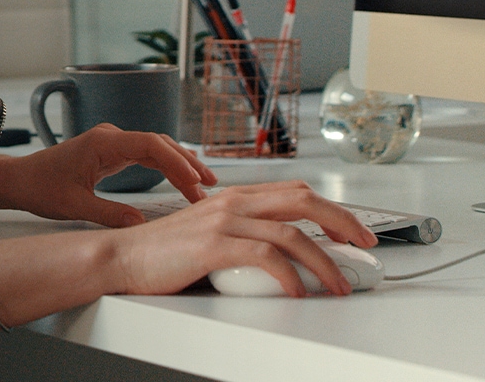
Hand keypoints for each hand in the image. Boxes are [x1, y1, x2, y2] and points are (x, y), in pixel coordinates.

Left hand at [0, 123, 214, 226]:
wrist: (19, 180)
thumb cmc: (41, 188)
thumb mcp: (75, 206)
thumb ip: (109, 215)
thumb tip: (141, 227)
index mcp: (102, 142)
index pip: (150, 144)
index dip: (177, 162)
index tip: (195, 182)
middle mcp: (110, 137)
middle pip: (159, 144)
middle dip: (186, 164)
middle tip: (209, 188)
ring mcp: (112, 143)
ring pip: (156, 149)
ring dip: (180, 165)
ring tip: (204, 186)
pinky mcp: (111, 153)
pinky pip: (146, 156)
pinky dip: (165, 167)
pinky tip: (182, 181)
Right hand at [100, 181, 381, 297]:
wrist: (119, 258)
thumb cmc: (161, 253)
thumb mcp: (210, 236)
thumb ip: (243, 236)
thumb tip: (285, 257)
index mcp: (234, 197)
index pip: (296, 193)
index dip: (333, 210)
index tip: (355, 231)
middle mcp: (232, 202)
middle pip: (304, 201)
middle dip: (343, 223)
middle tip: (365, 246)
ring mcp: (223, 221)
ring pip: (292, 233)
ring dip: (324, 262)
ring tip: (338, 284)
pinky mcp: (212, 244)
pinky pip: (265, 256)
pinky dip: (289, 275)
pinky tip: (298, 290)